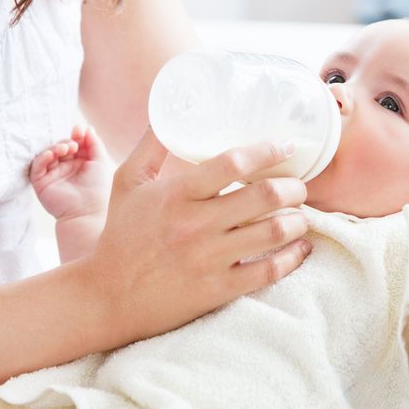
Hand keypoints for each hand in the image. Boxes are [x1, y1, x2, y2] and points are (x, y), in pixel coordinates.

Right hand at [30, 125, 110, 219]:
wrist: (88, 211)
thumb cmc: (98, 188)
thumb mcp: (100, 161)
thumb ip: (94, 143)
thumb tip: (86, 127)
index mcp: (80, 164)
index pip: (74, 144)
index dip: (76, 136)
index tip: (79, 130)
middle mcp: (65, 169)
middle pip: (60, 147)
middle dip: (66, 142)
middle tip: (73, 144)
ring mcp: (53, 175)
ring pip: (47, 154)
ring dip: (55, 147)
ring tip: (66, 149)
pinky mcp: (41, 183)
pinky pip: (36, 166)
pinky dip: (43, 157)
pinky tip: (52, 154)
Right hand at [89, 128, 310, 342]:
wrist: (107, 297)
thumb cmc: (121, 235)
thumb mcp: (127, 182)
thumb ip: (150, 146)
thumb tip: (166, 111)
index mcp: (176, 194)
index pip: (232, 163)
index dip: (267, 152)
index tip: (285, 147)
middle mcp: (195, 224)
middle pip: (264, 197)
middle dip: (293, 187)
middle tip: (298, 186)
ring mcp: (208, 259)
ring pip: (273, 233)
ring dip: (298, 220)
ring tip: (301, 215)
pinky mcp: (217, 290)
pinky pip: (268, 272)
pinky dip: (292, 257)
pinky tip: (301, 247)